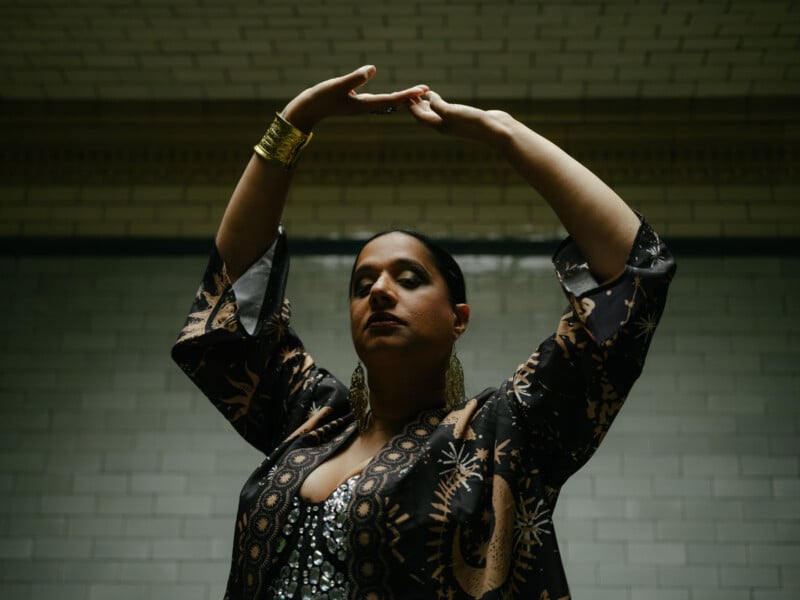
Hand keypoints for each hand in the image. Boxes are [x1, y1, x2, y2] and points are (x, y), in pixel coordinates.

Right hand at [282, 65, 428, 131]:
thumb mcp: (337, 85)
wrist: (307, 111)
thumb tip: (372, 69)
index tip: (423, 90)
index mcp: (364, 104)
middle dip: (409, 97)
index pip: (391, 99)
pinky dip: (389, 97)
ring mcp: (360, 106)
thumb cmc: (320, 98)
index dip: (408, 94)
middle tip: (427, 90)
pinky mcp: (355, 103)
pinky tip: (394, 97)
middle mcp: (365, 107)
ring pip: (386, 102)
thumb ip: (355, 78)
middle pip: (392, 102)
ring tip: (416, 93)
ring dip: (401, 98)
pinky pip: (378, 100)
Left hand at [408, 91, 512, 148]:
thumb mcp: (451, 112)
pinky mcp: (464, 118)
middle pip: (425, 116)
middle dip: (416, 105)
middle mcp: (445, 126)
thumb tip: (429, 98)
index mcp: (439, 127)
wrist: (496, 131)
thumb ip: (437, 105)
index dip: (411, 106)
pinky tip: (439, 98)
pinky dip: (439, 103)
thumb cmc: (473, 123)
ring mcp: (455, 123)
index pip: (420, 116)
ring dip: (427, 105)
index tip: (403, 95)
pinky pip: (446, 110)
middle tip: (408, 94)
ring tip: (420, 95)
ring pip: (435, 113)